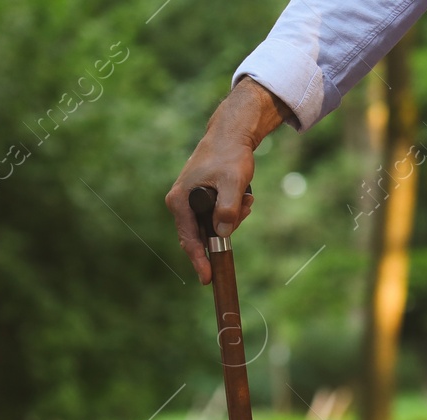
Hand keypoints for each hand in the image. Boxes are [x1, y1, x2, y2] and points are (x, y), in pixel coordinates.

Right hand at [165, 78, 289, 283]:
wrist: (232, 134)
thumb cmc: (230, 156)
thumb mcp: (233, 183)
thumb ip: (228, 209)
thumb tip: (222, 233)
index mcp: (179, 201)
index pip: (188, 240)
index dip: (199, 261)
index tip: (207, 279)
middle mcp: (180, 203)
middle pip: (202, 236)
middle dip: (226, 230)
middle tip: (244, 210)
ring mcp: (190, 201)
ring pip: (212, 226)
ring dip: (233, 218)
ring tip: (246, 199)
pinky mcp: (201, 199)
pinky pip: (217, 216)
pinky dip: (232, 211)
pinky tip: (244, 196)